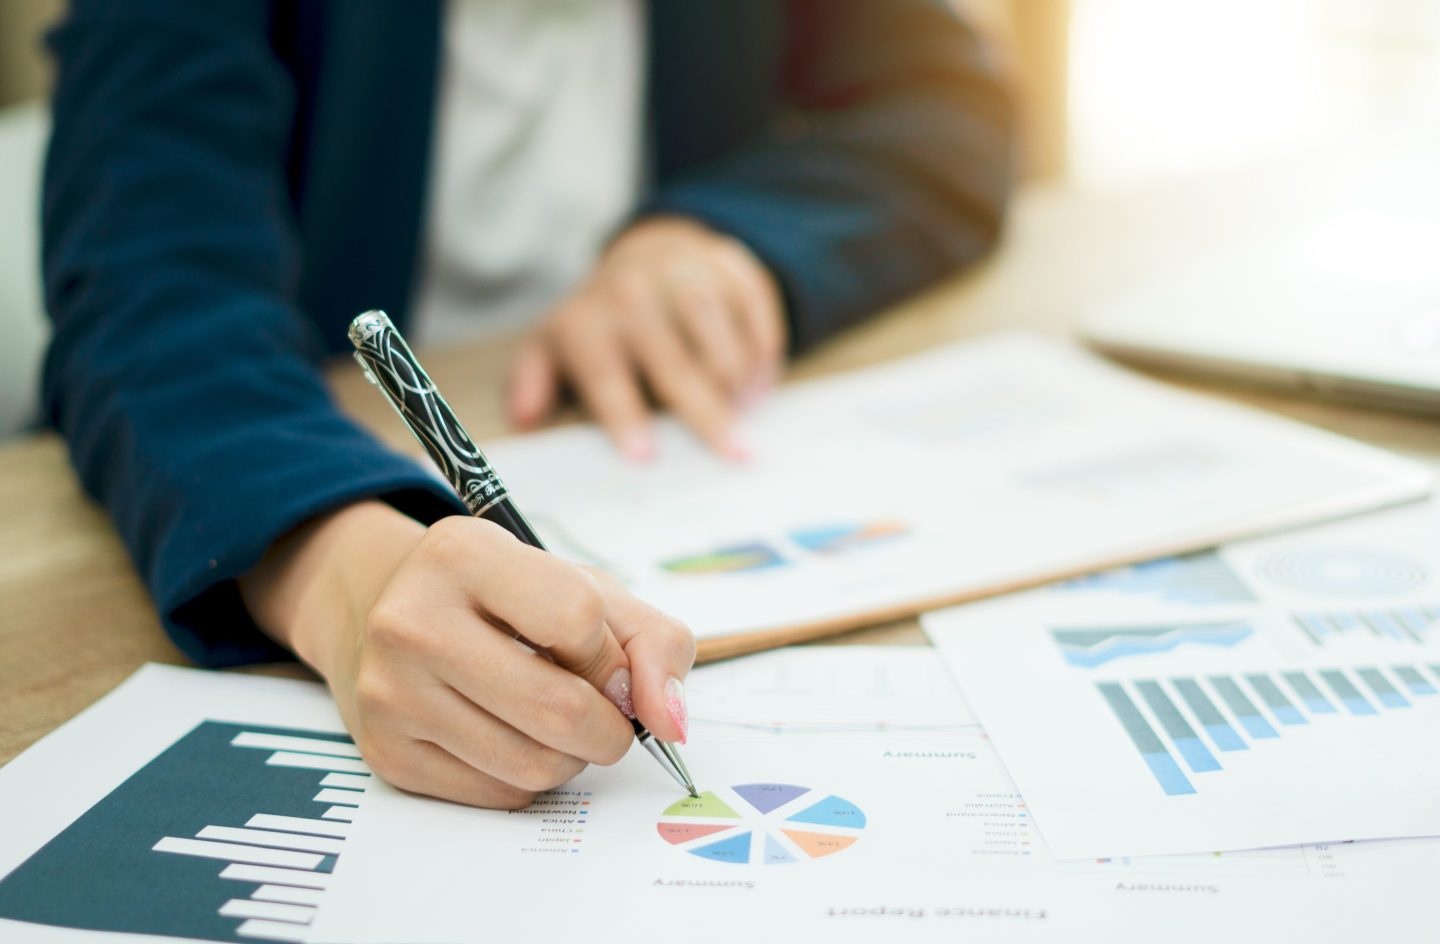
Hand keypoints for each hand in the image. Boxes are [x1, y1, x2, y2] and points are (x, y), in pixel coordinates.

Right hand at [240, 501, 695, 808]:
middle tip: (605, 715)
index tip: (605, 661)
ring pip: (534, 765)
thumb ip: (653, 642)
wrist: (394, 614)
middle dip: (609, 727)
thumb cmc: (506, 599)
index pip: (578, 619)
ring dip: (571, 756)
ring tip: (554, 721)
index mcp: (464, 555)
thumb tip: (671, 720)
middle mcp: (412, 620)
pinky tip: (512, 737)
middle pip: (560, 709)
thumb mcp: (583, 587)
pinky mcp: (387, 752)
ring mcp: (391, 691)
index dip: (611, 655)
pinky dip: (528, 777)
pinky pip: (499, 795)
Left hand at [507, 216, 786, 459]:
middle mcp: (635, 292)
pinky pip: (754, 309)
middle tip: (732, 453)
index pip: (605, 373)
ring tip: (743, 415)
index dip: (623, 415)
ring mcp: (686, 272)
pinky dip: (762, 351)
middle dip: (705, 412)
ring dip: (735, 379)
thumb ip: (533, 380)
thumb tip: (522, 416)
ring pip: (717, 330)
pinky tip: (758, 385)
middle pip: (673, 360)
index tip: (644, 455)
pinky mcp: (730, 265)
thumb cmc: (606, 321)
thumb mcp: (557, 344)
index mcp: (589, 320)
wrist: (654, 249)